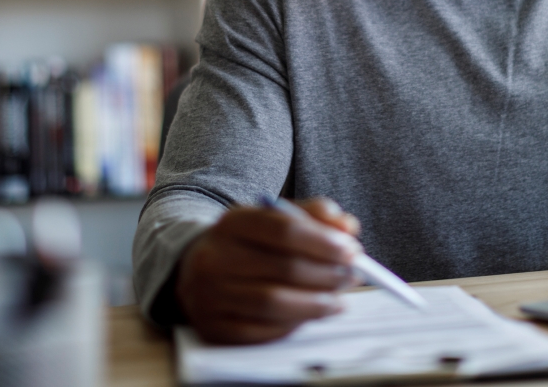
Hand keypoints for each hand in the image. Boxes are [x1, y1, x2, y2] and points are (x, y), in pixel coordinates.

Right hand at [176, 197, 361, 343]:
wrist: (194, 268)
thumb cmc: (246, 242)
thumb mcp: (272, 219)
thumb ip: (312, 216)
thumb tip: (348, 226)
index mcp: (232, 222)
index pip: (283, 230)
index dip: (322, 242)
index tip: (351, 249)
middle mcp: (215, 257)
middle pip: (283, 268)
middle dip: (327, 274)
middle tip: (352, 275)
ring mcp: (209, 295)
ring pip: (274, 303)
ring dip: (316, 303)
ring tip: (338, 299)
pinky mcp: (213, 327)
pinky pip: (262, 331)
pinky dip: (294, 324)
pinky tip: (311, 314)